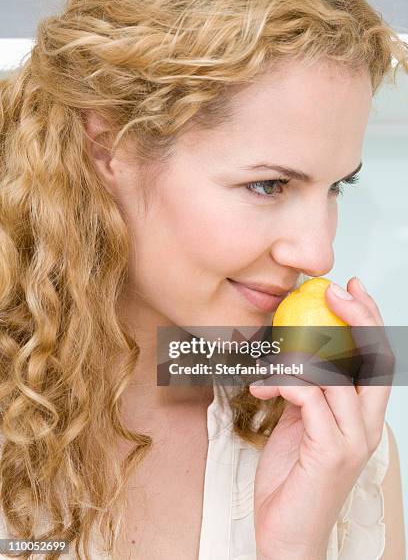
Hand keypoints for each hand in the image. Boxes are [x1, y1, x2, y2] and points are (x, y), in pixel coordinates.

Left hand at [249, 277, 393, 559]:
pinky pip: (311, 398)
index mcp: (362, 418)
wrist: (285, 535)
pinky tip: (262, 389)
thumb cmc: (291, 480)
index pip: (377, 359)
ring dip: (301, 355)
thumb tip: (293, 360)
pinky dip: (285, 383)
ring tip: (271, 359)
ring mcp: (352, 440)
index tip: (350, 290)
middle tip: (332, 293)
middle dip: (357, 318)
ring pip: (338, 374)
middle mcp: (366, 427)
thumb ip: (306, 394)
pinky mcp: (330, 452)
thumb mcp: (299, 426)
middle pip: (373, 359)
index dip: (368, 320)